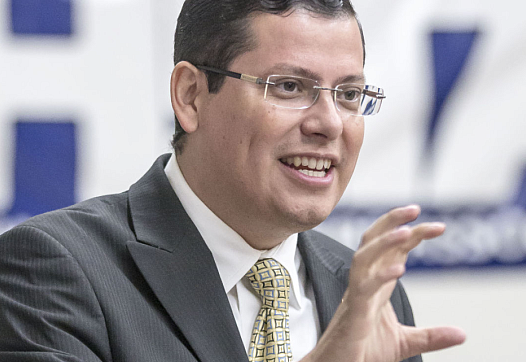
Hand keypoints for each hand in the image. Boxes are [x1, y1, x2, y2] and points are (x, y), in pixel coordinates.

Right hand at [302, 205, 465, 361]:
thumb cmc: (362, 351)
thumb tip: (462, 333)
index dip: (412, 234)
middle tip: (415, 208)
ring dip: (384, 242)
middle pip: (372, 242)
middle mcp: (364, 284)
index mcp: (375, 285)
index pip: (393, 251)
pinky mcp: (352, 313)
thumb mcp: (404, 342)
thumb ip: (431, 336)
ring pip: (363, 257)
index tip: (437, 226)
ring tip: (407, 232)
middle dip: (392, 222)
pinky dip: (380, 277)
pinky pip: (362, 288)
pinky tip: (399, 269)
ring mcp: (356, 296)